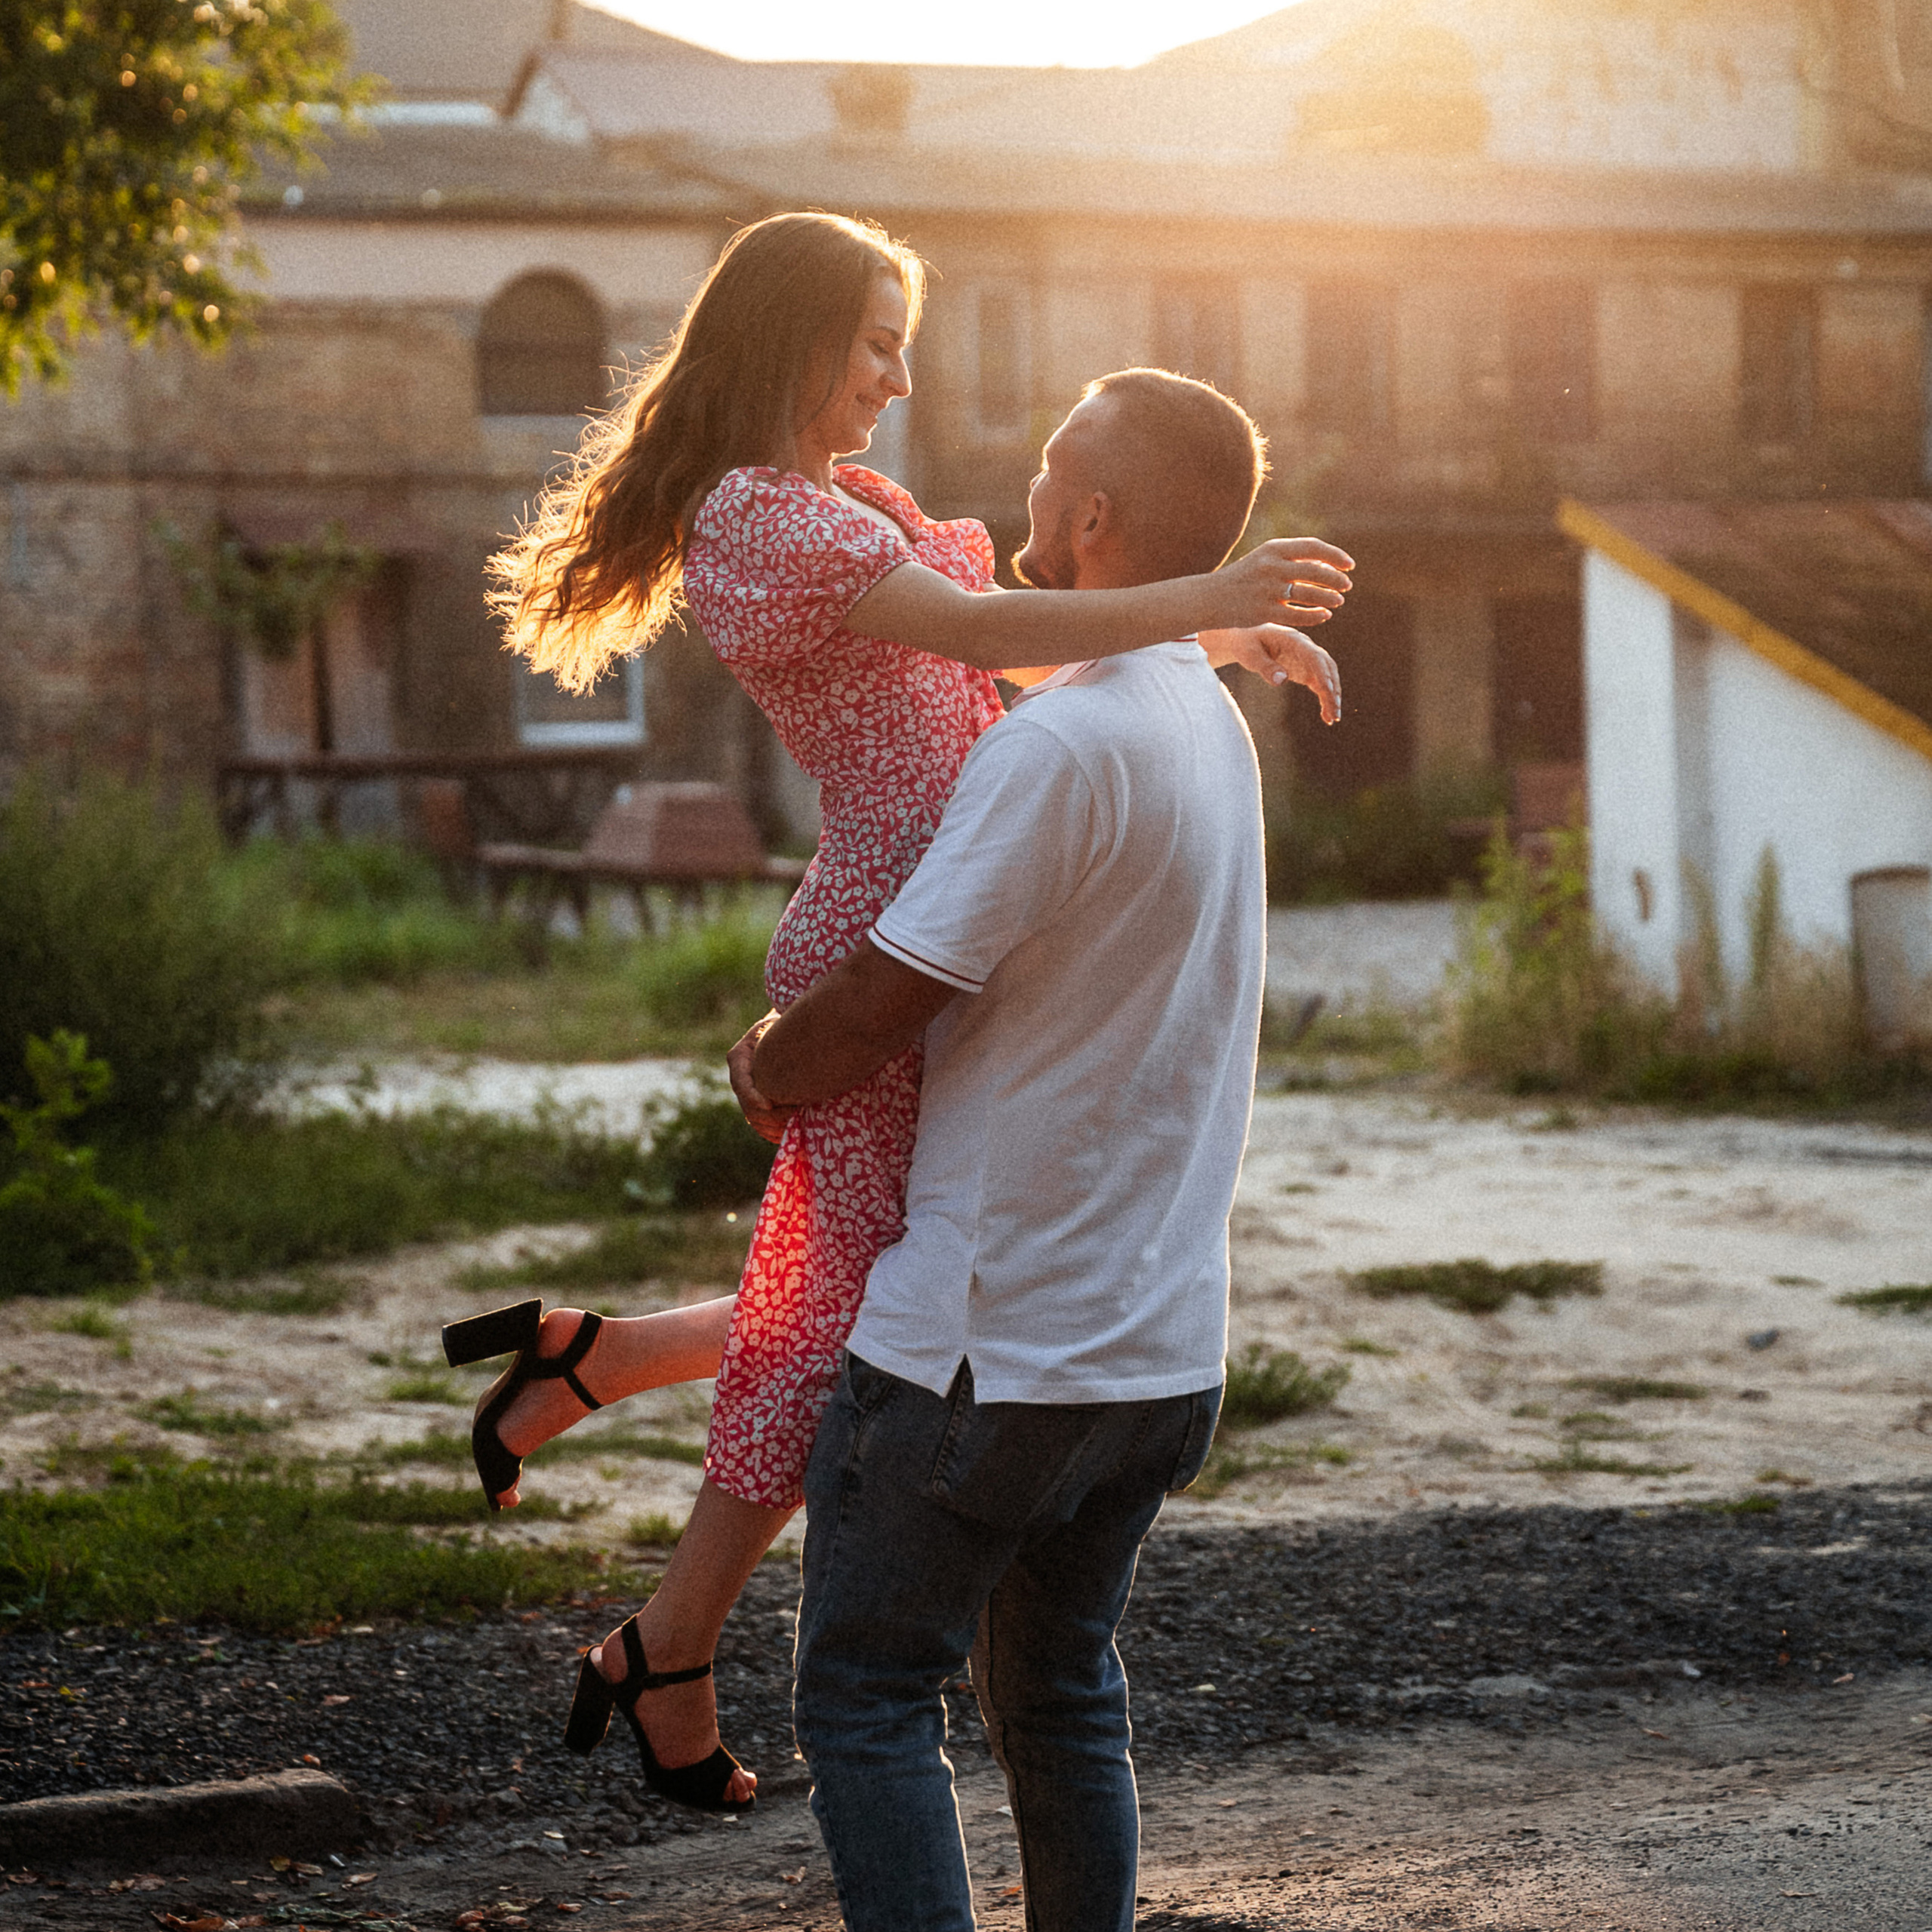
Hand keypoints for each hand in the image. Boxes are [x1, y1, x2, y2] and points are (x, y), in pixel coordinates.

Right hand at [727, 1012, 795, 1144]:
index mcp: (740, 1056)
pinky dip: (774, 1132)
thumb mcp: (781, 1020)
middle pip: (748, 1106)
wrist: (786, 1029)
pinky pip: (761, 1124)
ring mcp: (747, 1091)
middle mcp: (740, 1076)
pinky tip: (792, 1133)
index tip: (769, 1104)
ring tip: (797, 1126)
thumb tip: (790, 1033)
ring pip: (754, 1119)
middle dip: (770, 1117)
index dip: (752, 1097)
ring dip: (774, 1127)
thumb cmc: (787, 1021)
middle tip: (795, 1117)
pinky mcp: (757, 1102)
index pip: (740, 1082)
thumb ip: (780, 1028)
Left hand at [1200, 625, 1341, 724]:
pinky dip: (1325, 699)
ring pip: (1327, 677)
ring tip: (1332, 718)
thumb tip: (1282, 681)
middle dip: (1332, 689)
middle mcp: (1306, 647)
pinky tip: (1326, 716)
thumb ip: (1265, 666)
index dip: (1321, 672)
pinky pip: (1320, 685)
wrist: (1248, 641)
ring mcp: (1308, 659)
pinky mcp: (1306, 670)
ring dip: (1332, 697)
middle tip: (1334, 712)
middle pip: (1327, 667)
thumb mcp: (1250, 655)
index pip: (1314, 656)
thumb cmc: (1247, 644)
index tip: (1326, 689)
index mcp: (1294, 639)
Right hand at [1213, 537, 1353, 630]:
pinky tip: (1324, 616)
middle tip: (1347, 585)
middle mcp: (1271, 567)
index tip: (1350, 565)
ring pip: (1309, 594)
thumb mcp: (1264, 559)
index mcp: (1272, 548)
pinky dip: (1315, 616)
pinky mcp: (1263, 612)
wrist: (1209, 598)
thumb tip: (1327, 563)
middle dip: (1336, 579)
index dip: (1335, 555)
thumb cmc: (1243, 578)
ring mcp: (1267, 590)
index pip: (1313, 547)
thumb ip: (1293, 559)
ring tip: (1338, 601)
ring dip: (1328, 598)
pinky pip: (1298, 615)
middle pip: (1315, 571)